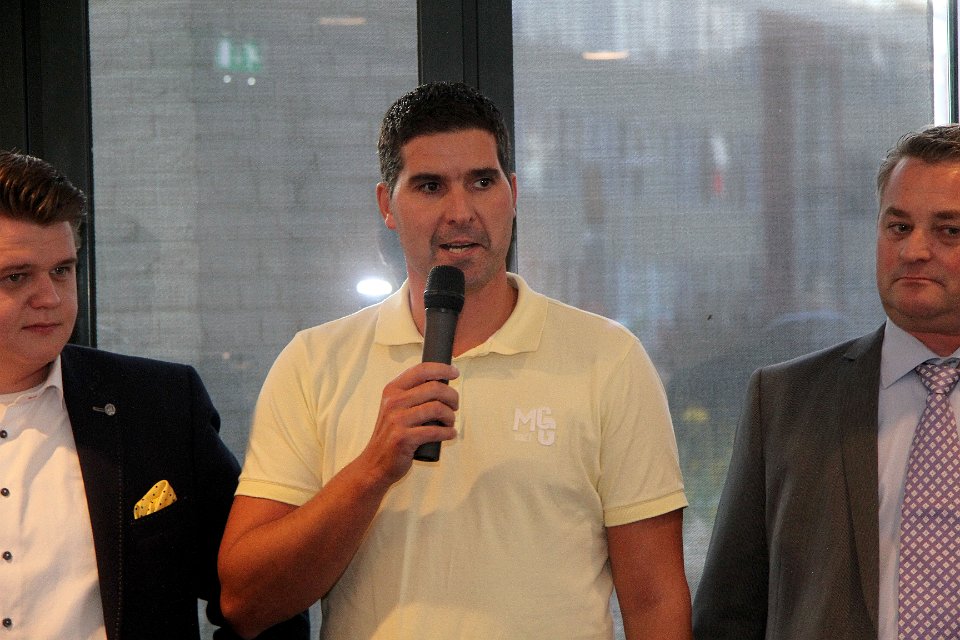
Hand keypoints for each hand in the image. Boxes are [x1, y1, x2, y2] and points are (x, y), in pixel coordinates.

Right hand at [358, 362, 459, 485]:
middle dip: (452, 396)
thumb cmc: (391, 434)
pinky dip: (448, 433)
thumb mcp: (395, 408)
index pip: (421, 370)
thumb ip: (411, 394)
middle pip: (434, 388)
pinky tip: (450, 434)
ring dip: (450, 416)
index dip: (442, 369)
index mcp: (392, 390)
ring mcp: (397, 420)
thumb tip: (442, 383)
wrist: (374, 463)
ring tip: (450, 422)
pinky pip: (435, 431)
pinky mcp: (403, 438)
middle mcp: (393, 402)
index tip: (455, 373)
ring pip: (437, 408)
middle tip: (455, 405)